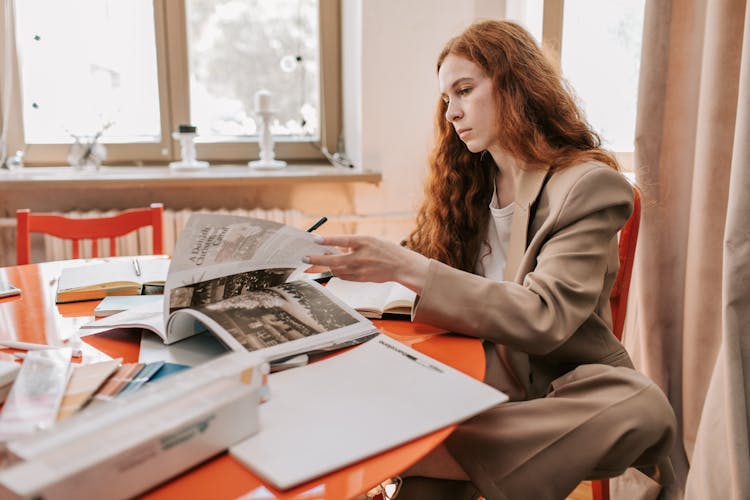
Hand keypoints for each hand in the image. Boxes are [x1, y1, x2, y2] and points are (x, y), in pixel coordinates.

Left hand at [304, 235, 429, 293]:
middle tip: (304, 258)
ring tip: (320, 260)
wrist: (401, 266)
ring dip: (327, 265)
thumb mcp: (370, 240)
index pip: (342, 240)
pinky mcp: (360, 279)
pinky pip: (343, 276)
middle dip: (317, 259)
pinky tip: (335, 267)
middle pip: (333, 260)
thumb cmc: (386, 250)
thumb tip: (337, 246)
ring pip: (336, 269)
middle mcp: (360, 257)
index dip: (327, 240)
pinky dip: (337, 272)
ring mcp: (360, 270)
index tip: (314, 240)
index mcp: (363, 242)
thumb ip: (353, 243)